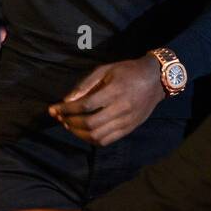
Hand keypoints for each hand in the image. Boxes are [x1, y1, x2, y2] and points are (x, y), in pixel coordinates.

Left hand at [48, 55, 164, 146]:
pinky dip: (91, 140)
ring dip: (79, 133)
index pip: (85, 105)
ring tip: (70, 125)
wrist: (156, 79)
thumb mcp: (106, 69)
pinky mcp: (130, 128)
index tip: (54, 109)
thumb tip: (67, 100)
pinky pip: (107, 141)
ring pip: (97, 136)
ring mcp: (127, 121)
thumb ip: (86, 85)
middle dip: (70, 122)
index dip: (67, 110)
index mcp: (115, 91)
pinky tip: (84, 132)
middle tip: (60, 117)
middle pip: (90, 123)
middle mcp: (121, 108)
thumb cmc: (128, 71)